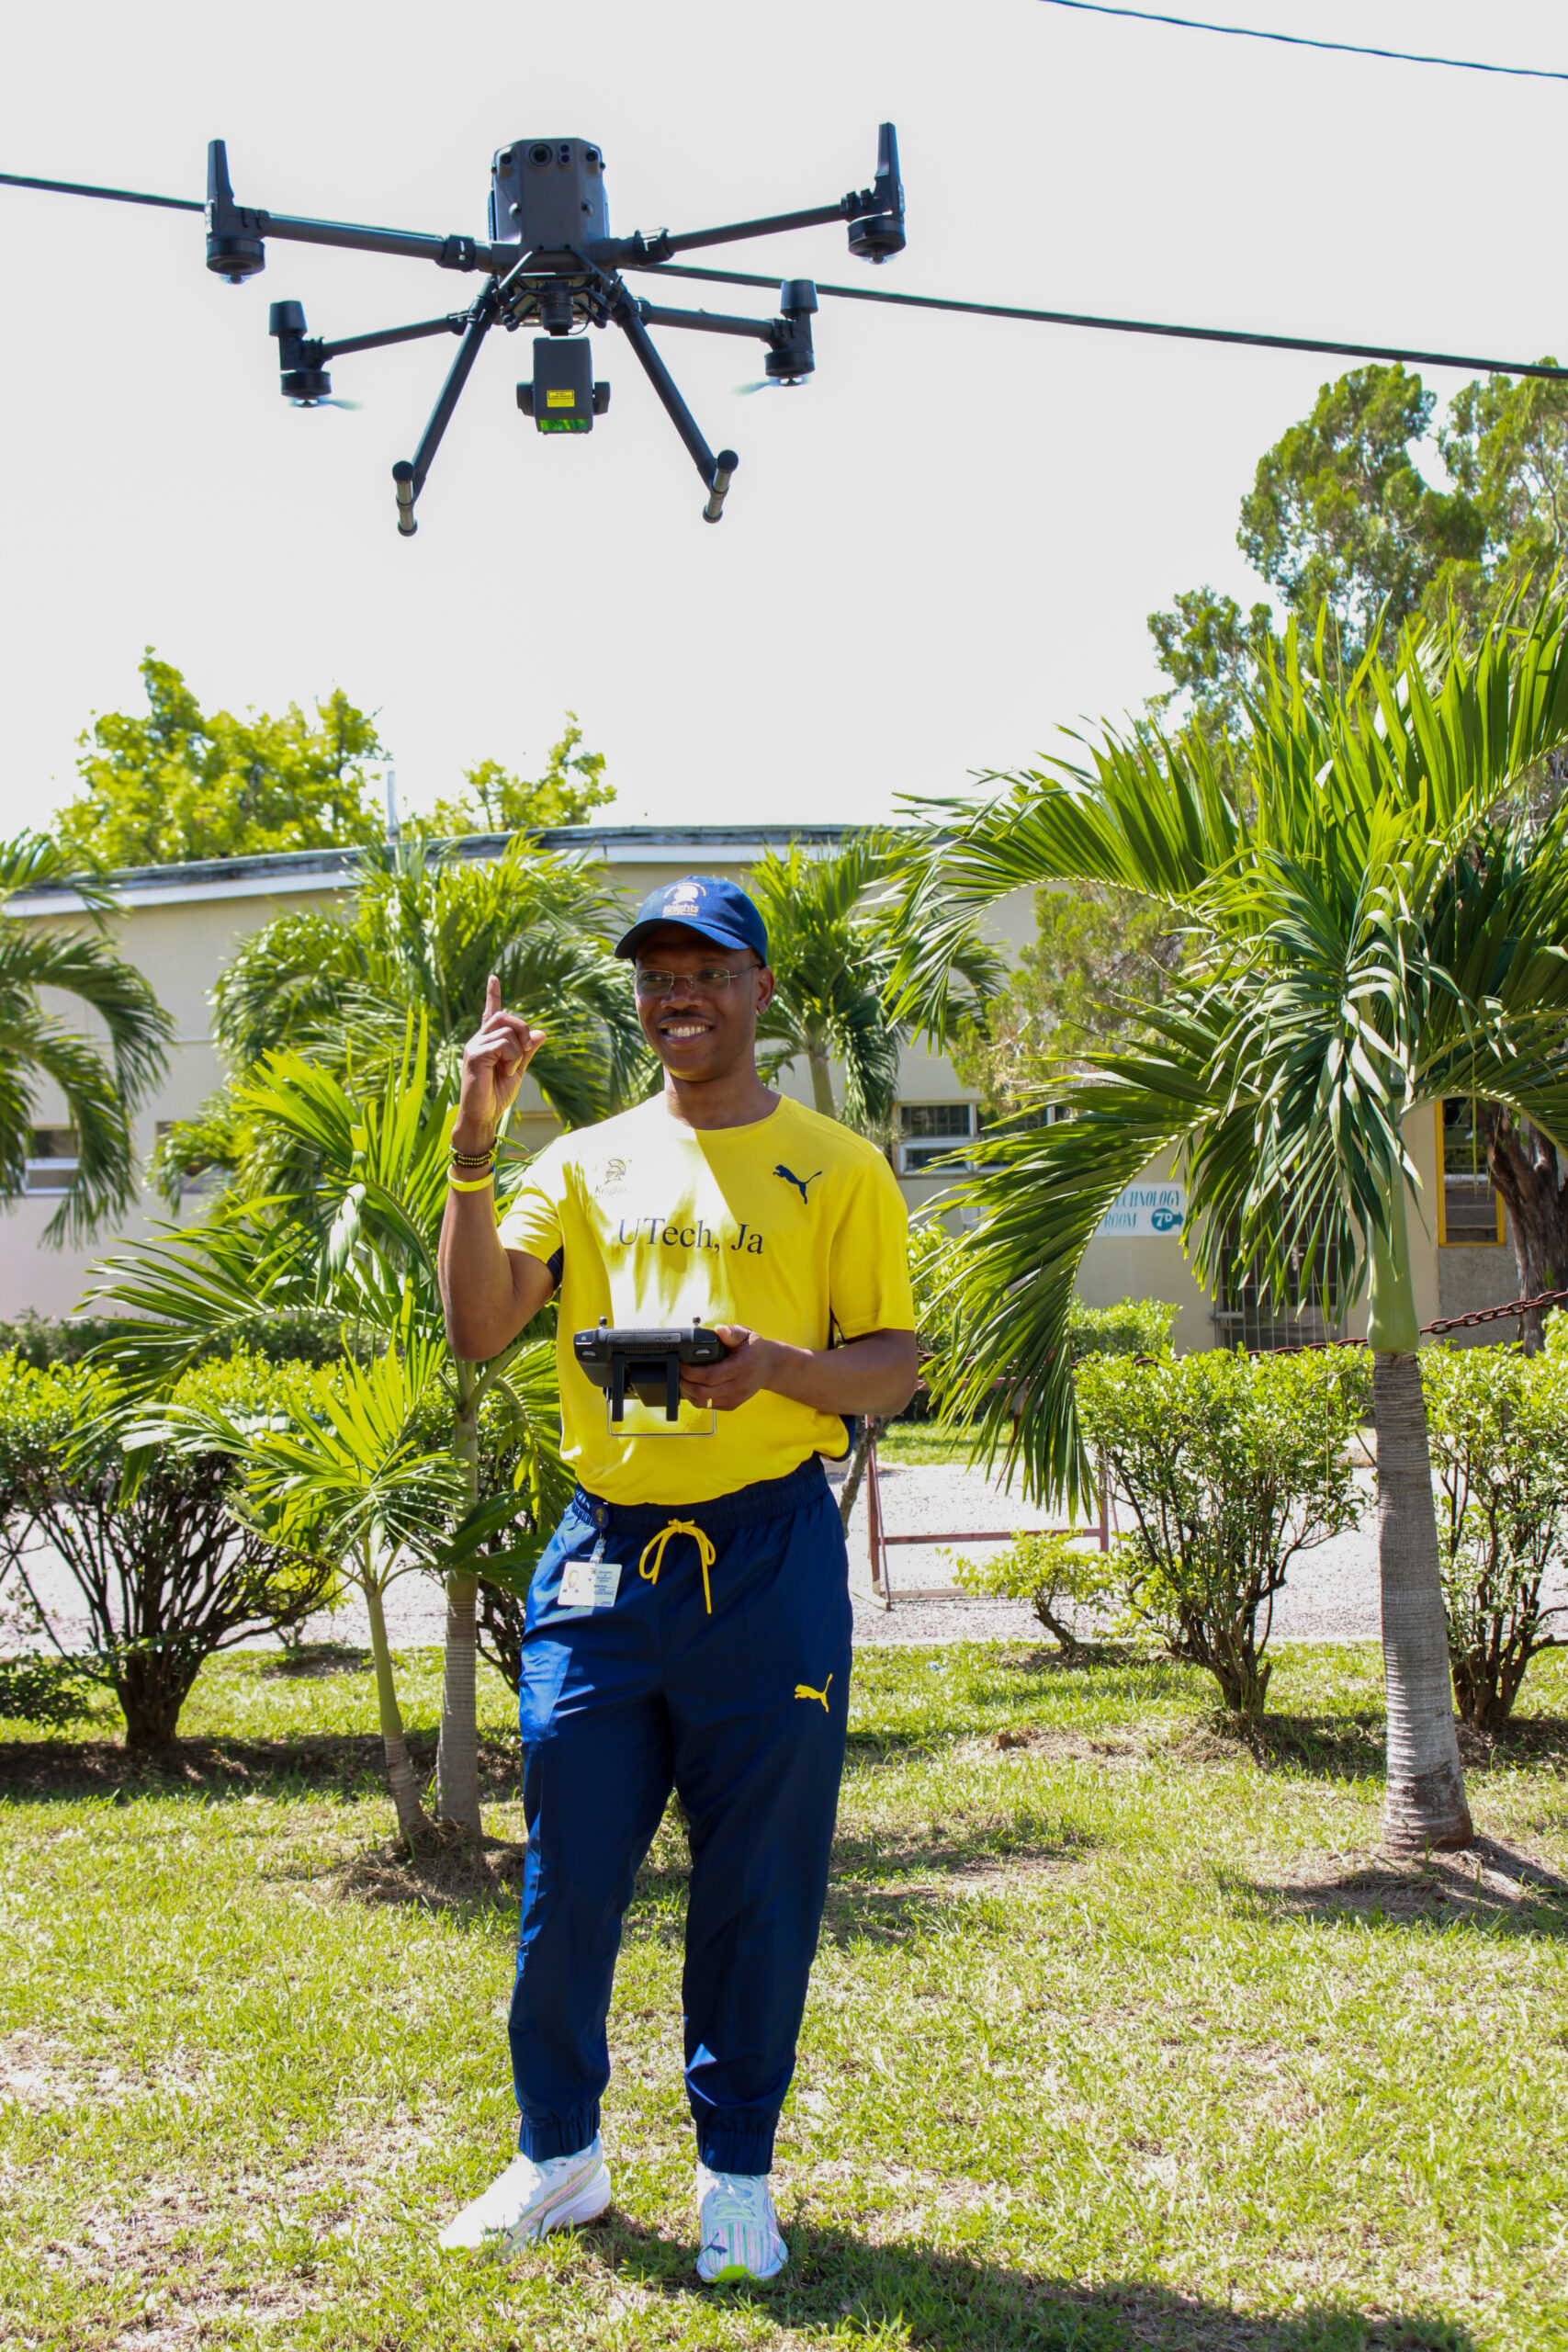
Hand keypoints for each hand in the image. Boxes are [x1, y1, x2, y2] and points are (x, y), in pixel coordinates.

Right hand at [454, 975, 544, 1149]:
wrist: (483, 1116)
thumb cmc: (497, 1095)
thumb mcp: (517, 1070)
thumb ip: (527, 1052)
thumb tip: (542, 1033)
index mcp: (488, 1042)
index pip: (491, 1013)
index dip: (493, 995)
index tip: (493, 977)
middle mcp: (478, 1039)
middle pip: (505, 1017)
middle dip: (523, 1029)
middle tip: (527, 1050)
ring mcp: (474, 1045)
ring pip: (506, 1029)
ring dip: (518, 1049)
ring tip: (510, 1069)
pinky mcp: (474, 1054)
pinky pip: (503, 1044)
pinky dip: (511, 1058)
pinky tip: (504, 1071)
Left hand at [679, 1323, 778, 1412]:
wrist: (770, 1367)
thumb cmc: (754, 1349)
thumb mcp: (747, 1335)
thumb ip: (732, 1332)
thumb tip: (719, 1330)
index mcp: (741, 1368)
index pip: (710, 1376)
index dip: (690, 1372)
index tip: (681, 1363)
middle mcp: (739, 1386)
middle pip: (703, 1393)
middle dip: (685, 1384)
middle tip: (678, 1373)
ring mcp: (736, 1398)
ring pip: (704, 1403)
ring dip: (688, 1393)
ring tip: (682, 1380)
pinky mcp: (733, 1405)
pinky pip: (709, 1407)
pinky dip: (696, 1398)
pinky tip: (693, 1387)